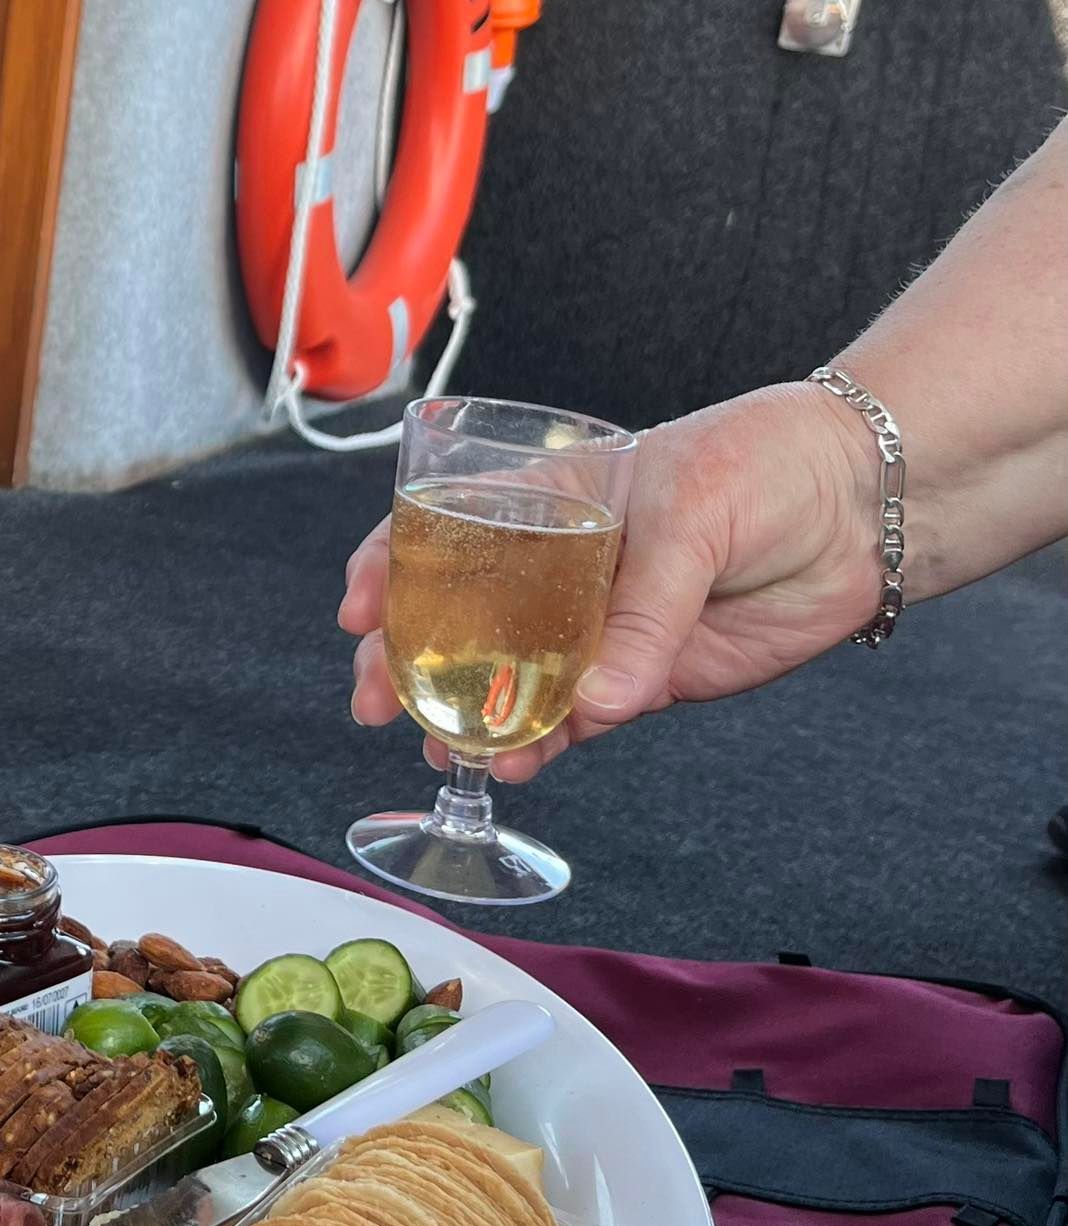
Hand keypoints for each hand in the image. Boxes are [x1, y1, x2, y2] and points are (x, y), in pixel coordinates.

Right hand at [338, 383, 881, 779]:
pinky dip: (537, 744)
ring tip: (438, 749)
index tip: (357, 607)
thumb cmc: (769, 464)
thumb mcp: (694, 516)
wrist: (867, 507)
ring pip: (506, 680)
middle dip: (405, 661)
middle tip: (376, 699)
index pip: (445, 528)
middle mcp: (558, 568)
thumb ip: (647, 613)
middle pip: (458, 618)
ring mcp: (596, 628)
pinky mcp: (640, 680)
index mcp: (548, 497)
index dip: (388, 566)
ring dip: (464, 717)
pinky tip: (511, 761)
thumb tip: (602, 699)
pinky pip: (574, 719)